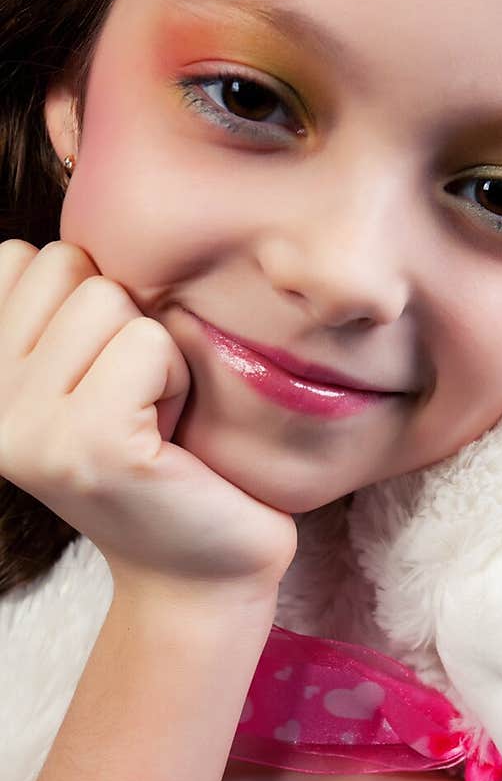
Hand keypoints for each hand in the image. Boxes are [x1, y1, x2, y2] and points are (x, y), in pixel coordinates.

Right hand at [0, 240, 297, 591]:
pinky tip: (169, 439)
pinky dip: (178, 381)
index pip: (22, 256)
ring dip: (155, 354)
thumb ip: (60, 309)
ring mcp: (26, 425)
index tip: (105, 379)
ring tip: (151, 419)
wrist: (200, 572)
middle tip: (135, 403)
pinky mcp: (87, 444)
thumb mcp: (90, 372)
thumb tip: (68, 208)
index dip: (90, 302)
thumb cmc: (164, 462)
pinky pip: (150, 343)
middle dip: (124, 323)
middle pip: (69, 268)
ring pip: (109, 300)